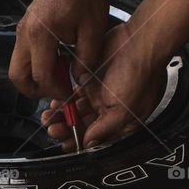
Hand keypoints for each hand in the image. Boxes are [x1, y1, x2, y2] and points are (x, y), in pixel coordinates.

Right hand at [9, 0, 107, 100]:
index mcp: (41, 34)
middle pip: (17, 77)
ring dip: (36, 78)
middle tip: (57, 89)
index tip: (70, 91)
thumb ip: (86, 58)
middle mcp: (25, 35)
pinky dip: (36, 66)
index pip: (41, 75)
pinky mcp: (24, 30)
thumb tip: (79, 79)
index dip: (55, 89)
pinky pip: (23, 56)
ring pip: (17, 68)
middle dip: (35, 91)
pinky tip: (58, 59)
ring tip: (61, 72)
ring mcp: (21, 32)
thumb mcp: (94, 27)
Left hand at [41, 23, 168, 150]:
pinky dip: (64, 100)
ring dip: (62, 116)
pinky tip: (56, 103)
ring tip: (50, 117)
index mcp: (123, 123)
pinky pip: (74, 95)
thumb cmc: (138, 75)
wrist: (137, 43)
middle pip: (84, 127)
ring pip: (77, 112)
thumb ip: (103, 129)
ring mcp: (101, 96)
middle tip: (53, 129)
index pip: (98, 140)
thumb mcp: (122, 111)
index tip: (65, 145)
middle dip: (67, 130)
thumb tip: (89, 143)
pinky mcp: (91, 81)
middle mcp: (112, 111)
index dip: (80, 144)